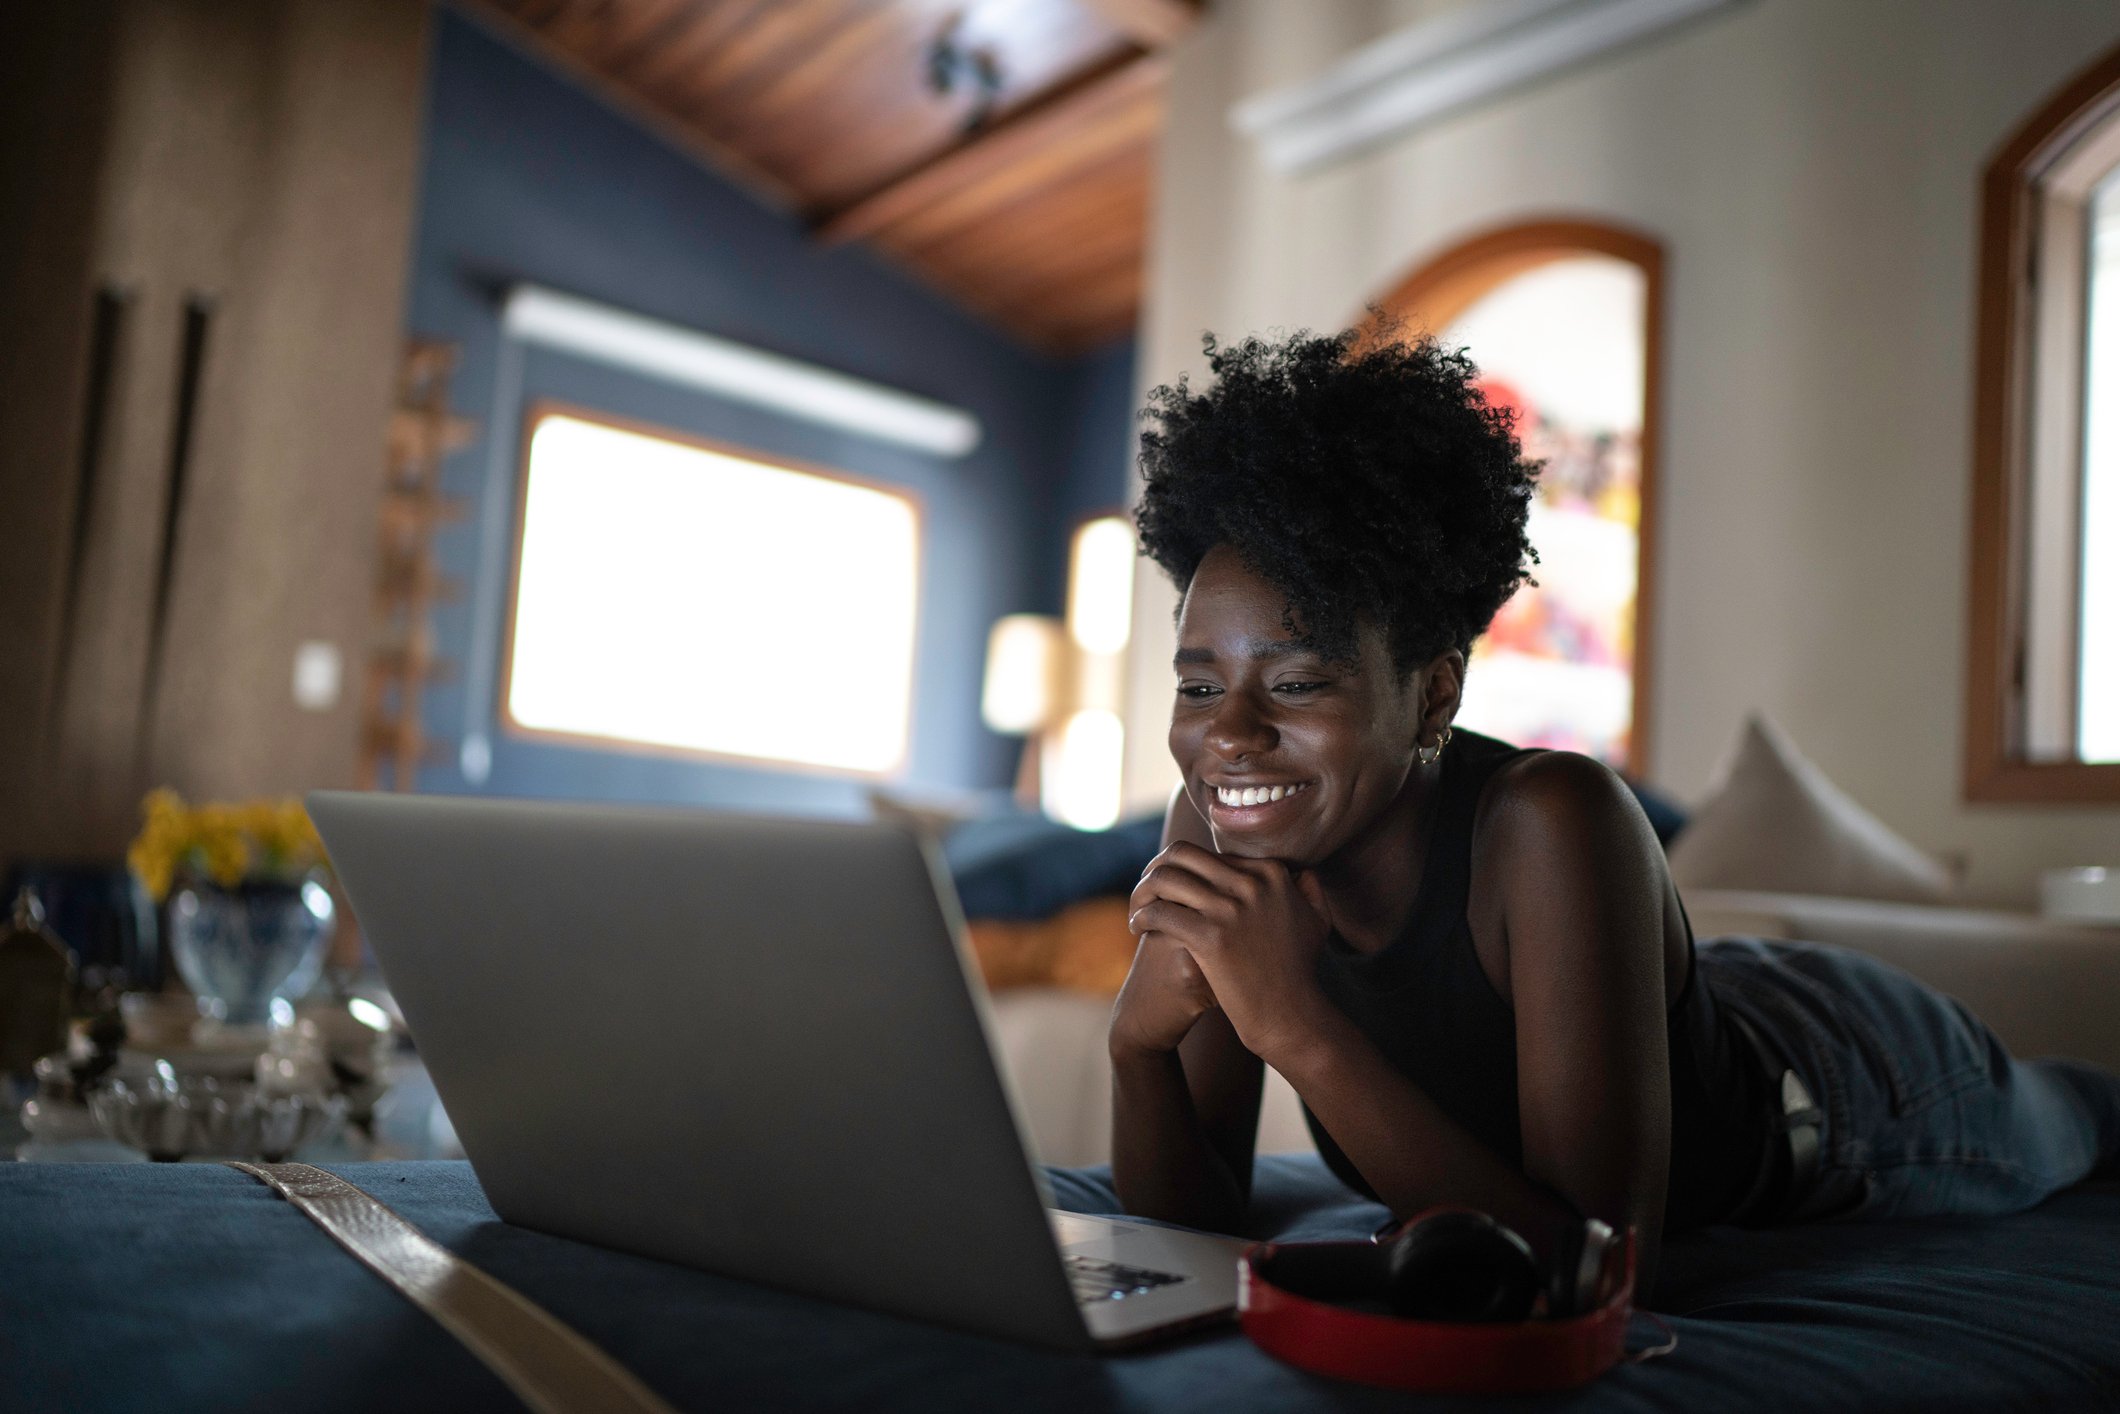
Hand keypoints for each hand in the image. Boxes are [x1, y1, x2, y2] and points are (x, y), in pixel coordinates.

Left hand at [1126, 842, 1333, 1066]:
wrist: (1289, 1015)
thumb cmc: (1298, 972)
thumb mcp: (1316, 922)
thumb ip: (1308, 890)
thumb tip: (1301, 872)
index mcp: (1270, 873)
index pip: (1211, 853)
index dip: (1185, 866)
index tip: (1172, 884)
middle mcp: (1251, 884)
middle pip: (1183, 855)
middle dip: (1155, 867)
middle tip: (1145, 889)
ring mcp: (1231, 909)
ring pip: (1165, 879)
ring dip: (1142, 891)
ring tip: (1137, 909)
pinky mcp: (1212, 936)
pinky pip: (1161, 912)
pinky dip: (1142, 916)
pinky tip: (1137, 928)